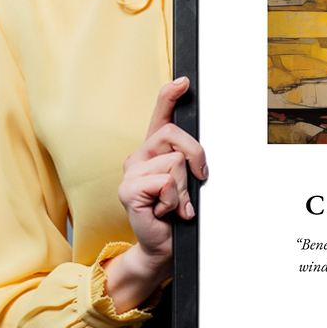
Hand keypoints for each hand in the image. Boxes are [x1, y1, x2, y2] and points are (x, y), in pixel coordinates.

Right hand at [103, 77, 207, 311]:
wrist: (164, 246)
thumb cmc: (177, 214)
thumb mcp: (188, 182)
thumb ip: (189, 162)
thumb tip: (198, 154)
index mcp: (154, 150)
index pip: (160, 115)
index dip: (170, 95)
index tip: (184, 81)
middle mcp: (139, 156)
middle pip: (175, 135)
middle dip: (196, 157)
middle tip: (196, 181)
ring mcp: (131, 172)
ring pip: (175, 162)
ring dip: (184, 188)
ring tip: (175, 204)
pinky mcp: (128, 190)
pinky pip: (165, 182)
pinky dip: (174, 200)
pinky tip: (165, 211)